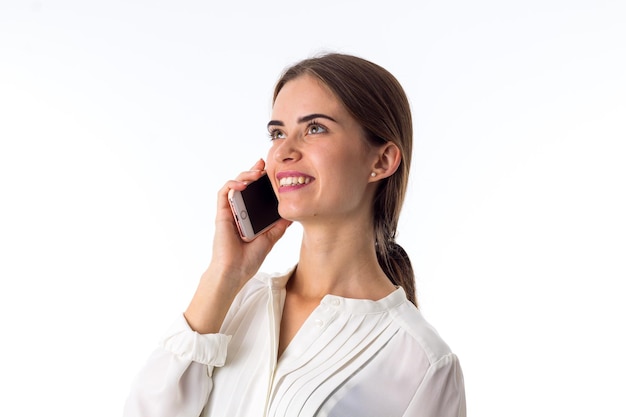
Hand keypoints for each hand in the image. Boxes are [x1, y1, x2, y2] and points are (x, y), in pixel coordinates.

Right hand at [210, 159, 291, 288]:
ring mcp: (230, 212)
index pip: (256, 193)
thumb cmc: (249, 259)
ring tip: (257, 172)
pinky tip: (243, 184)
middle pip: (245, 185)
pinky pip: (224, 193)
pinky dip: (232, 185)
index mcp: (251, 216)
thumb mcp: (271, 238)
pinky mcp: (222, 214)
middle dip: (254, 171)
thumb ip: (279, 225)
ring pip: (234, 185)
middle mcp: (240, 211)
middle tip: (264, 164)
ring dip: (245, 175)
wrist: (235, 271)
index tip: (273, 171)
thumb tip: (293, 214)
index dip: (262, 180)